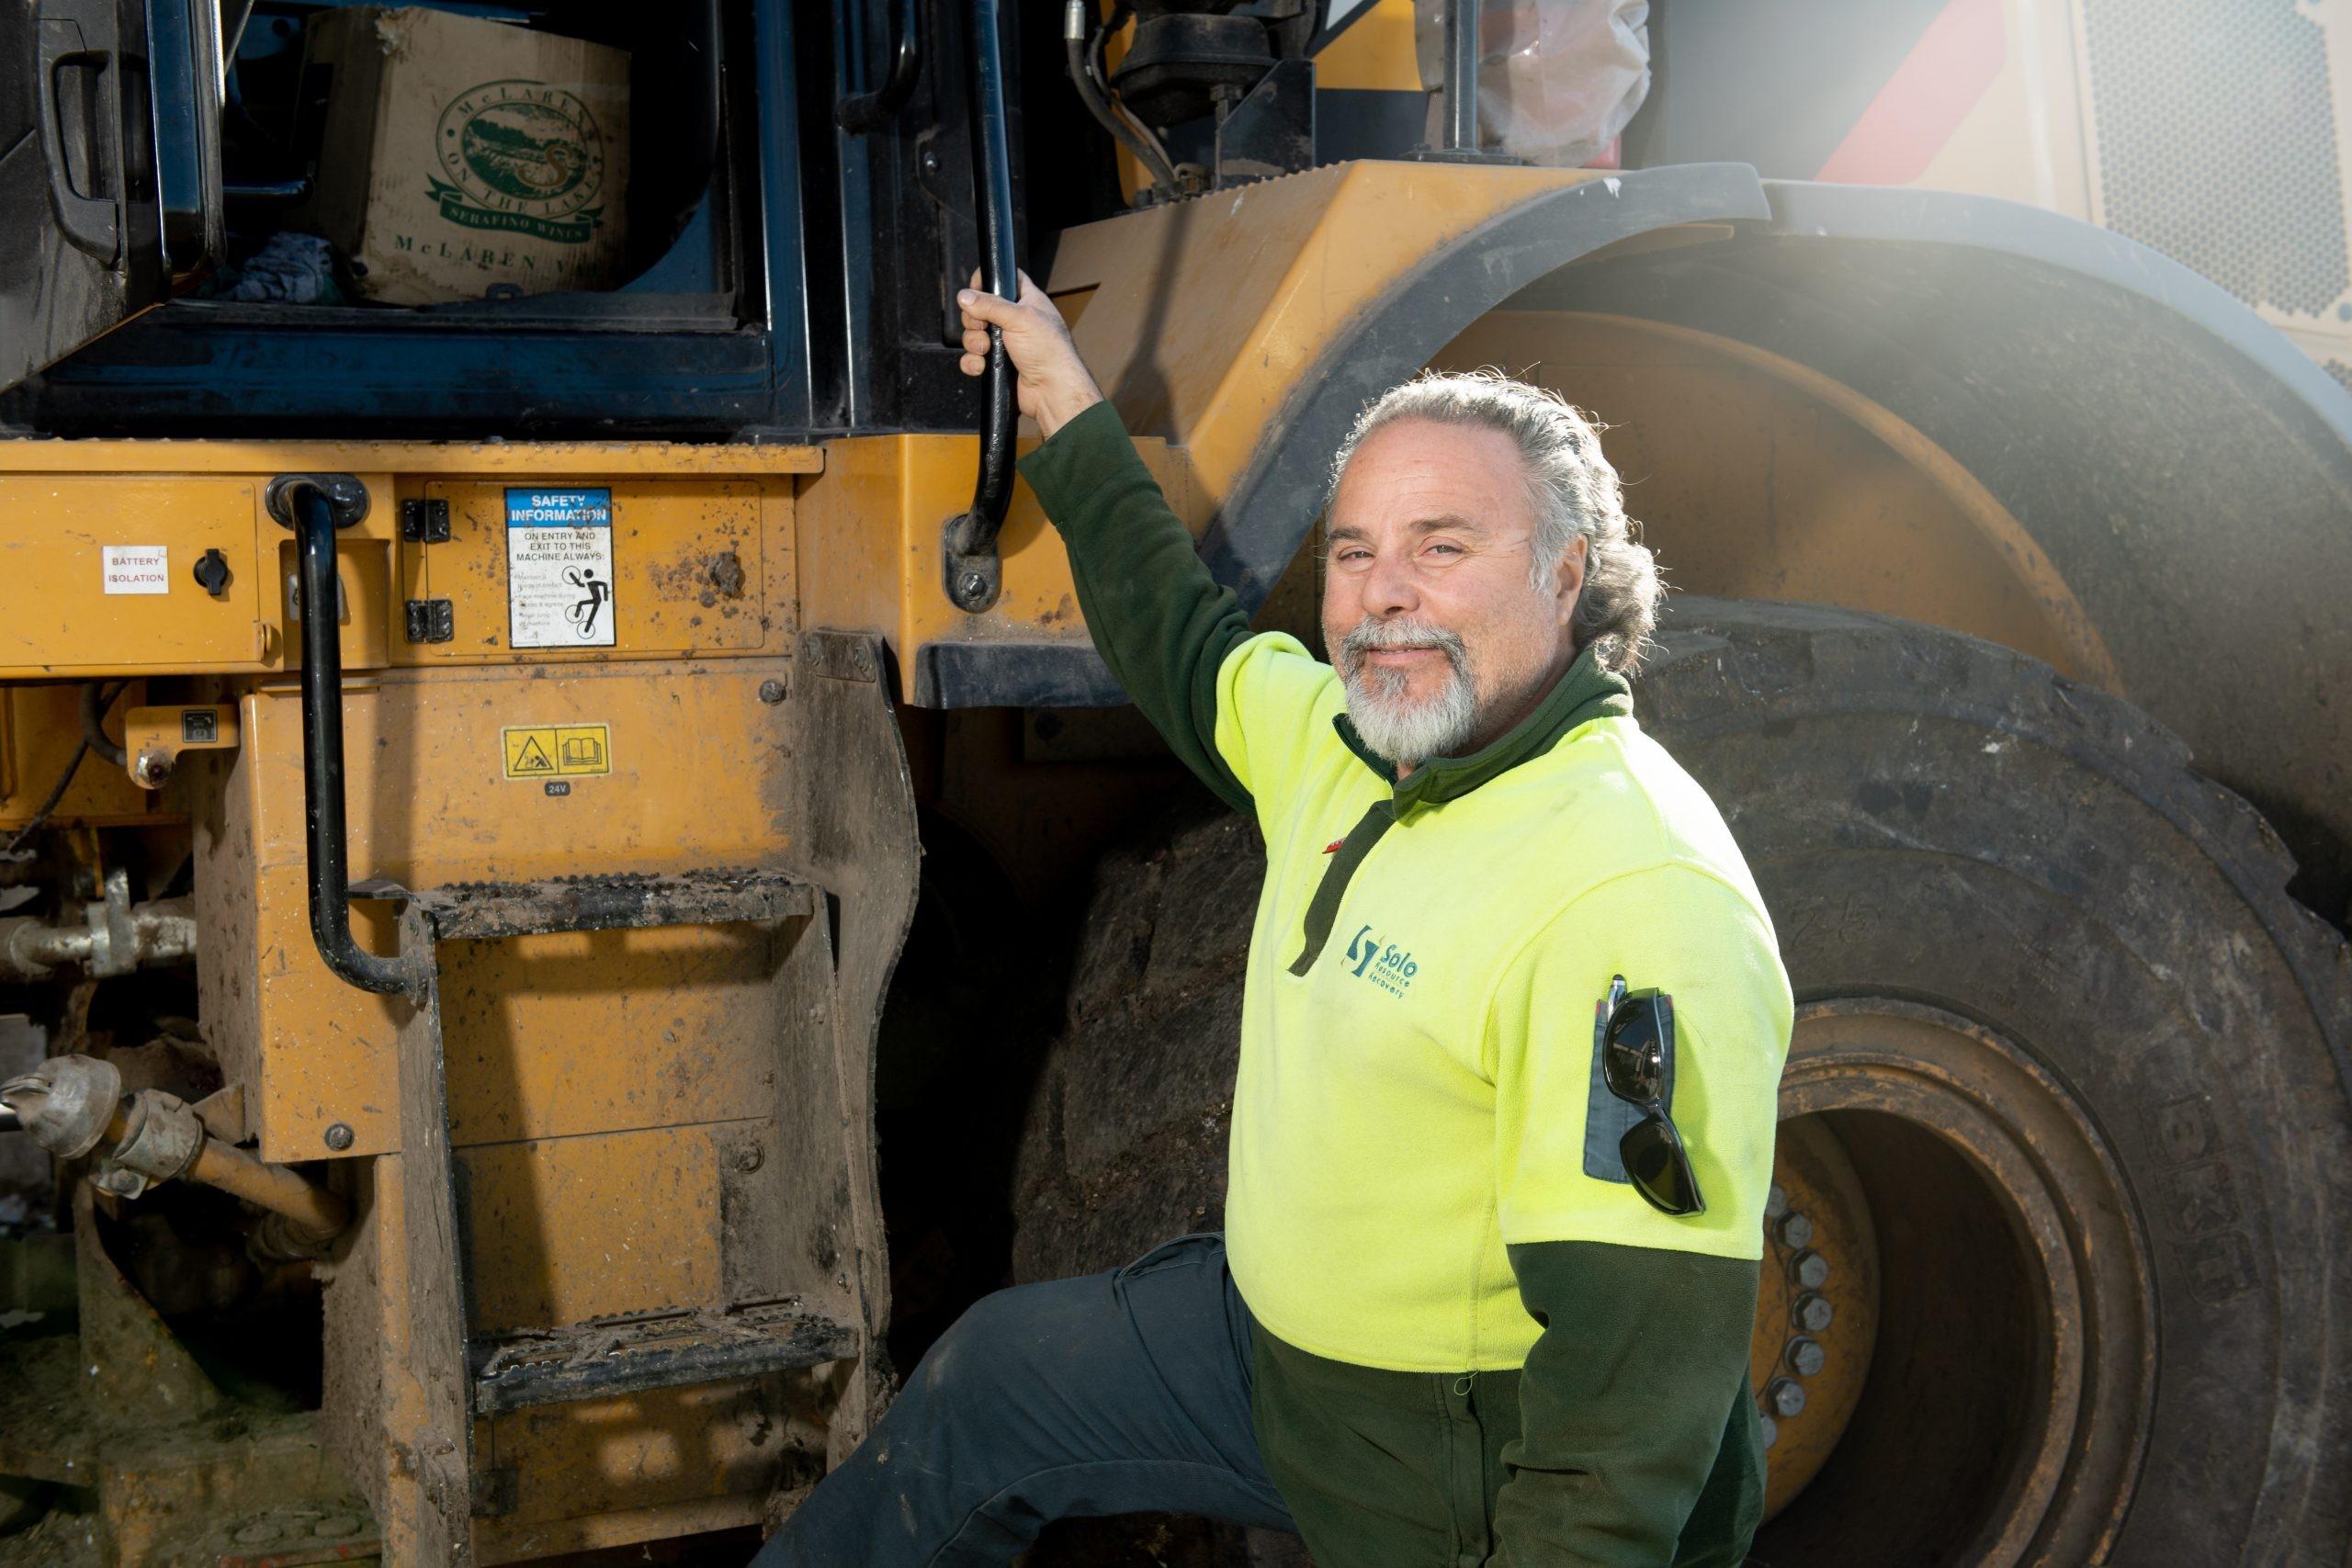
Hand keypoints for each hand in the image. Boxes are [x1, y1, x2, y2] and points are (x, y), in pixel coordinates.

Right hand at [958, 269, 1104, 438]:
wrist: (1053, 391)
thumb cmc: (1049, 352)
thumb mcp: (1020, 318)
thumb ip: (990, 304)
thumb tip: (964, 295)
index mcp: (1028, 302)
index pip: (1007, 279)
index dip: (989, 280)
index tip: (975, 287)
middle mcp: (1016, 320)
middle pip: (981, 308)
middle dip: (974, 320)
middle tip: (983, 328)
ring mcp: (1006, 343)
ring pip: (975, 334)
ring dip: (973, 343)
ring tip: (986, 350)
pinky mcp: (999, 364)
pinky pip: (974, 358)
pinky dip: (973, 362)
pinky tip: (981, 366)